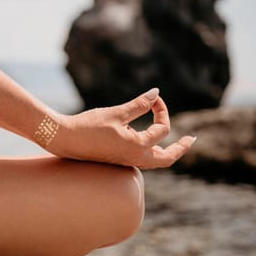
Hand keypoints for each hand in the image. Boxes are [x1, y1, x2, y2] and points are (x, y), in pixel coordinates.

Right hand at [49, 89, 195, 168]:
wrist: (64, 139)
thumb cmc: (88, 126)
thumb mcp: (117, 113)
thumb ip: (139, 104)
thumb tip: (156, 93)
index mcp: (137, 147)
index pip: (162, 129)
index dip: (161, 110)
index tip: (154, 98)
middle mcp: (134, 158)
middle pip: (167, 158)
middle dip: (181, 148)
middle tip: (191, 139)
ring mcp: (126, 161)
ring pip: (155, 161)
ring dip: (167, 151)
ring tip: (177, 143)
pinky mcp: (118, 160)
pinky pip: (142, 160)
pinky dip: (151, 151)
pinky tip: (148, 140)